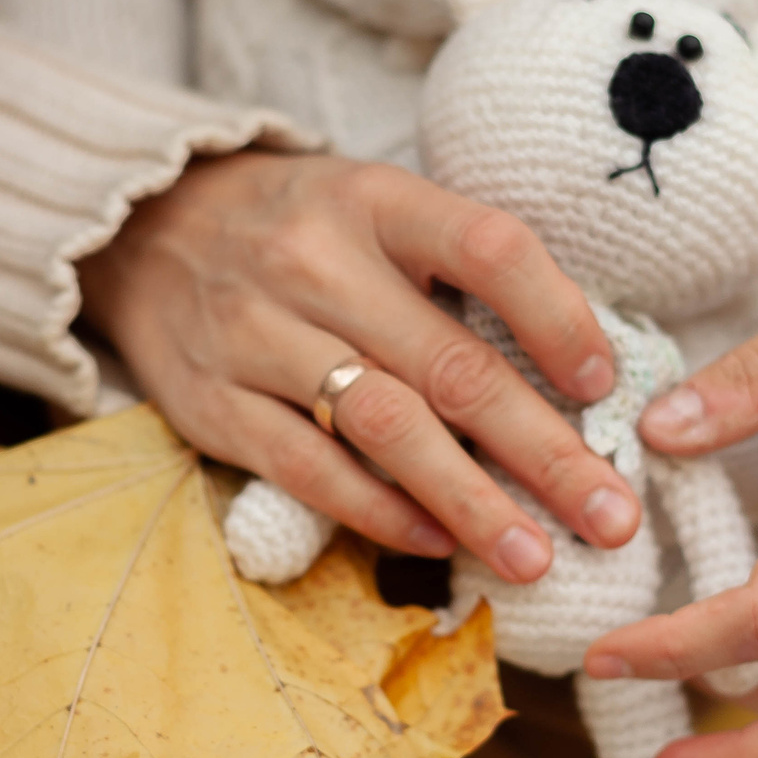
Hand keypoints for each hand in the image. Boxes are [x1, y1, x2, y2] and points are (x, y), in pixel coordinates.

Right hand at [78, 151, 639, 581]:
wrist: (143, 230)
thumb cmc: (301, 228)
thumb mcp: (377, 209)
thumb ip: (459, 271)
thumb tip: (582, 371)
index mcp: (375, 201)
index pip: (488, 248)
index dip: (558, 317)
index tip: (607, 386)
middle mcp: (315, 263)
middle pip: (450, 365)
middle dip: (546, 450)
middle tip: (614, 516)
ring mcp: (256, 335)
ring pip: (383, 428)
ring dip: (471, 501)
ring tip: (536, 556)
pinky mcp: (213, 404)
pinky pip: (308, 470)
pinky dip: (379, 512)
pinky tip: (437, 541)